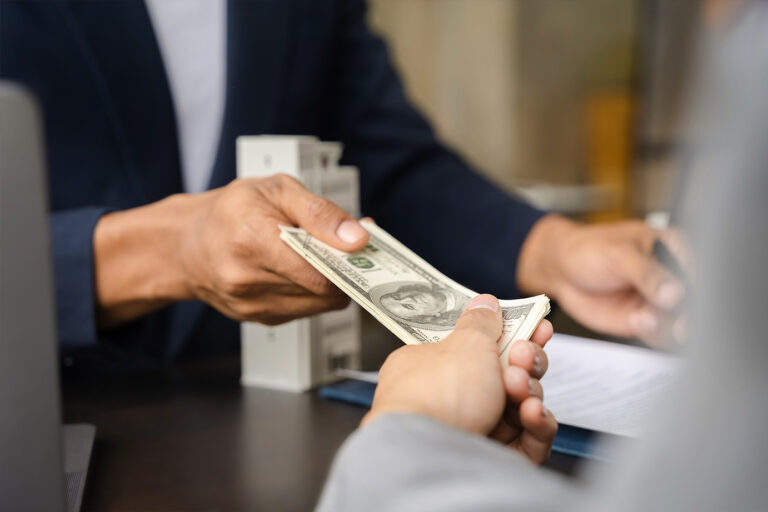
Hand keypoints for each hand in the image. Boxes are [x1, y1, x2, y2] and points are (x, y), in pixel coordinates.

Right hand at [94, 175, 368, 326]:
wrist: (188, 245)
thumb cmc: (232, 211)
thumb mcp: (277, 190)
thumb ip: (320, 212)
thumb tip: (357, 237)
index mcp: (252, 241)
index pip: (318, 272)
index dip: (349, 264)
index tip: (366, 252)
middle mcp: (247, 280)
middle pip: (323, 291)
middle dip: (344, 272)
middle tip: (351, 251)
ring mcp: (252, 306)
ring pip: (318, 305)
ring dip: (331, 284)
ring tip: (324, 257)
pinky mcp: (259, 319)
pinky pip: (304, 311)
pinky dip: (313, 293)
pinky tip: (303, 272)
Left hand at [362, 295, 557, 464]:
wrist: (432, 455)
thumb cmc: (438, 394)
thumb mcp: (464, 342)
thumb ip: (480, 322)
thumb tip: (485, 303)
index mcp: (429, 368)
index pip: (474, 348)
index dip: (508, 334)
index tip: (537, 325)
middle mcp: (448, 401)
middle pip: (502, 375)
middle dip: (523, 363)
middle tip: (522, 355)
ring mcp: (471, 432)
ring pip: (519, 406)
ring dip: (528, 390)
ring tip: (519, 387)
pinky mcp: (493, 459)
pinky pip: (527, 439)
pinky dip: (536, 424)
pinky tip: (533, 413)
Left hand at [517, 214, 686, 344]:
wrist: (561, 270)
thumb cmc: (588, 250)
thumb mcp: (617, 254)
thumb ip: (646, 273)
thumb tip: (674, 292)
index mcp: (674, 248)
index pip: (699, 271)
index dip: (700, 288)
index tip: (690, 300)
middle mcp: (672, 276)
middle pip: (695, 300)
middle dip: (690, 315)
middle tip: (681, 325)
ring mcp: (660, 300)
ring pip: (680, 321)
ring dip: (670, 327)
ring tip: (646, 319)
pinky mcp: (646, 320)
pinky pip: (661, 334)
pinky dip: (655, 334)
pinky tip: (639, 323)